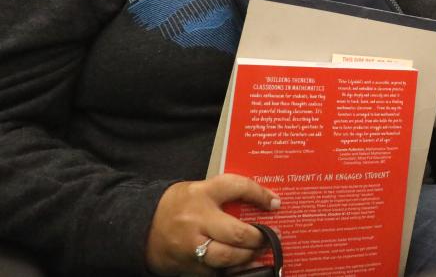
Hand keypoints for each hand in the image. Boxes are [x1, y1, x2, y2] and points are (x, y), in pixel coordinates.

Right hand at [145, 174, 279, 275]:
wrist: (140, 227)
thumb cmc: (176, 206)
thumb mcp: (199, 190)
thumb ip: (225, 195)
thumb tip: (262, 201)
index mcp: (201, 194)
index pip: (237, 187)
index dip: (260, 195)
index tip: (275, 203)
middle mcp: (196, 220)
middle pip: (237, 233)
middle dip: (259, 237)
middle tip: (271, 236)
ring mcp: (191, 246)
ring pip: (228, 257)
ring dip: (249, 256)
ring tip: (258, 252)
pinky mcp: (188, 266)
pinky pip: (217, 272)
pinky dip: (233, 270)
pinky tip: (243, 265)